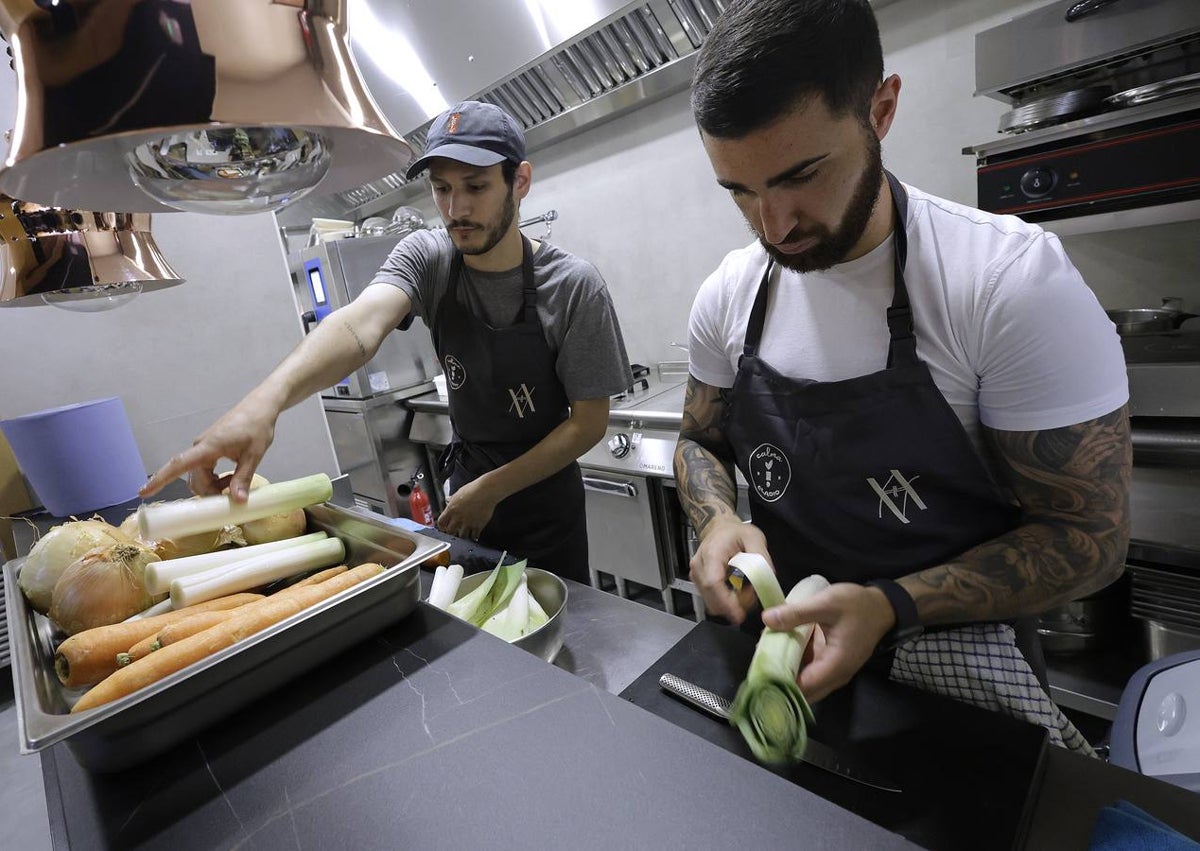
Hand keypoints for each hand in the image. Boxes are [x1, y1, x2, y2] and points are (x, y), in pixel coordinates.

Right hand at [140, 397, 277, 502]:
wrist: (260, 407)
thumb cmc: (257, 427)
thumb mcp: (254, 455)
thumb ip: (243, 478)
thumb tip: (237, 501)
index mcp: (208, 447)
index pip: (178, 464)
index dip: (159, 479)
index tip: (142, 492)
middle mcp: (200, 447)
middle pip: (194, 479)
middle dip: (208, 492)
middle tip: (232, 496)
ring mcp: (204, 447)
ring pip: (199, 476)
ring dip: (213, 486)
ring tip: (234, 484)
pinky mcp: (209, 448)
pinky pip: (204, 469)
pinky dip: (214, 479)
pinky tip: (229, 479)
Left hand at [436, 477, 498, 540]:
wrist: (486, 491)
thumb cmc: (473, 489)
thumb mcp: (459, 493)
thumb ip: (452, 499)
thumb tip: (448, 499)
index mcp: (451, 509)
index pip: (441, 522)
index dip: (442, 526)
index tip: (444, 527)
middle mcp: (458, 518)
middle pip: (450, 531)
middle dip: (451, 532)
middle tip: (454, 531)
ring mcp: (468, 523)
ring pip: (462, 536)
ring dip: (463, 535)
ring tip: (465, 533)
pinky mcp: (478, 525)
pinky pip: (474, 536)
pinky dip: (474, 536)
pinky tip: (475, 535)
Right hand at [688, 519, 772, 624]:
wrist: (719, 528)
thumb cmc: (735, 532)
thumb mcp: (754, 537)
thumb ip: (761, 557)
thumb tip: (768, 578)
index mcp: (712, 554)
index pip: (713, 583)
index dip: (726, 602)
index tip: (740, 614)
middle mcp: (699, 566)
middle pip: (711, 598)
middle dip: (733, 606)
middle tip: (751, 597)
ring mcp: (696, 576)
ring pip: (710, 602)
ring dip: (729, 605)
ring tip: (746, 592)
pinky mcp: (698, 582)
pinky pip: (711, 599)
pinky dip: (725, 602)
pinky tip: (737, 592)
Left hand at [762, 583, 895, 702]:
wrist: (881, 607)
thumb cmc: (857, 606)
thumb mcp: (827, 603)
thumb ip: (797, 613)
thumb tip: (766, 620)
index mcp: (836, 665)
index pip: (803, 687)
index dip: (779, 684)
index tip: (758, 674)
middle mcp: (835, 676)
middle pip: (803, 690)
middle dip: (779, 680)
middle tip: (756, 665)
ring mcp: (834, 671)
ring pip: (804, 681)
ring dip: (785, 670)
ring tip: (762, 655)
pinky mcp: (831, 664)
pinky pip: (809, 669)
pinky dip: (794, 661)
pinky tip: (778, 648)